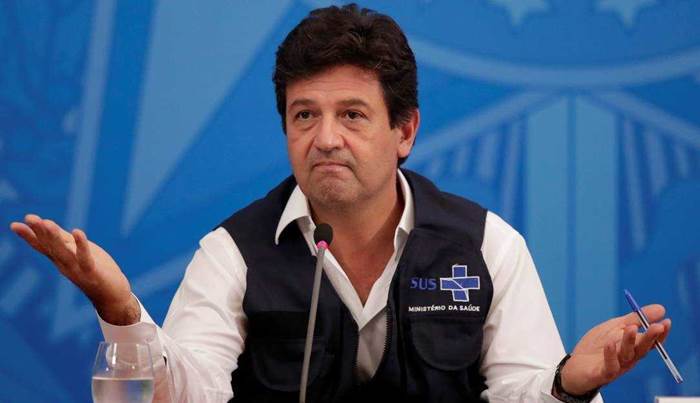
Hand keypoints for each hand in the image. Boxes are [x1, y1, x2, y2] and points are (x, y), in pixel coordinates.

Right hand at [10, 214, 139, 324]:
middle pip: (51, 247)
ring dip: (55, 238)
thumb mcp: (78, 251)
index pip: (42, 246)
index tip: (14, 225)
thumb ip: (64, 239)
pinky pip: (85, 258)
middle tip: (29, 218)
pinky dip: (81, 245)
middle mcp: (65, 265)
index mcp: (60, 260)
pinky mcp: (92, 272)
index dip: (29, 236)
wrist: (113, 296)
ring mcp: (77, 270)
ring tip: (46, 222)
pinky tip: (77, 231)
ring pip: (64, 252)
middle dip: (40, 232)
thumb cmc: (96, 270)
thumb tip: (47, 224)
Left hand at [559, 305, 670, 395]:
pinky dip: (610, 355)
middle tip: (657, 326)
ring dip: (629, 342)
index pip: (651, 342)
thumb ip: (635, 318)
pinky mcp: (602, 373)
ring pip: (626, 355)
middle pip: (642, 348)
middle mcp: (628, 358)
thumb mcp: (615, 327)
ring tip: (631, 328)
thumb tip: (661, 308)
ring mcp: (616, 366)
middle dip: (650, 338)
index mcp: (633, 347)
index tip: (666, 321)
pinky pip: (609, 366)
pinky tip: (609, 344)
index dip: (660, 334)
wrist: (576, 366)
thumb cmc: (597, 346)